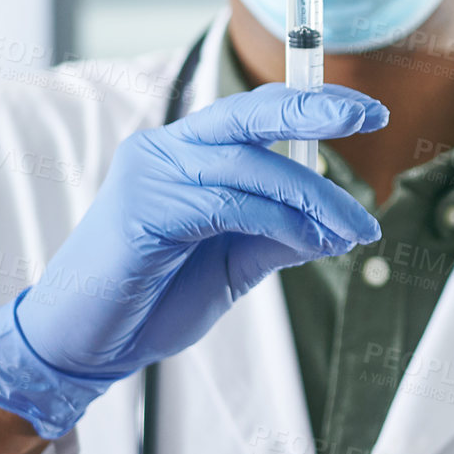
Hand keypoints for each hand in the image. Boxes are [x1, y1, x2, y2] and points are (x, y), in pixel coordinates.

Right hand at [0, 83, 386, 437]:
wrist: (84, 347)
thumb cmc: (151, 302)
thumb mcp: (231, 266)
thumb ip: (275, 239)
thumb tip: (334, 228)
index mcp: (181, 153)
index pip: (251, 114)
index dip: (308, 105)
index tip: (365, 112)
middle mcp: (162, 151)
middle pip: (247, 114)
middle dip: (313, 109)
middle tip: (370, 115)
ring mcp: (148, 175)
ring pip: (247, 166)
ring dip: (312, 198)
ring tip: (355, 229)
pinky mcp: (142, 210)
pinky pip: (226, 204)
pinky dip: (278, 222)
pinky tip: (312, 243)